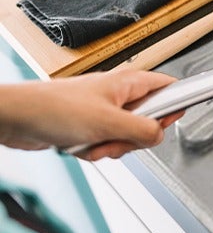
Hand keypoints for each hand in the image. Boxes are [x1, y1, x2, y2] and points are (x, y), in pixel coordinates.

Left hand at [0, 70, 181, 159]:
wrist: (19, 118)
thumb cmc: (56, 108)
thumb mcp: (109, 122)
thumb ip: (142, 130)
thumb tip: (161, 135)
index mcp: (129, 83)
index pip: (168, 89)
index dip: (172, 108)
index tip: (167, 123)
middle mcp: (119, 95)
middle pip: (149, 122)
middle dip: (133, 139)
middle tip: (117, 137)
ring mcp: (105, 111)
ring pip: (127, 137)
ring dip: (111, 147)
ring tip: (93, 142)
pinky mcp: (90, 126)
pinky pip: (106, 144)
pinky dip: (96, 150)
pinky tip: (81, 146)